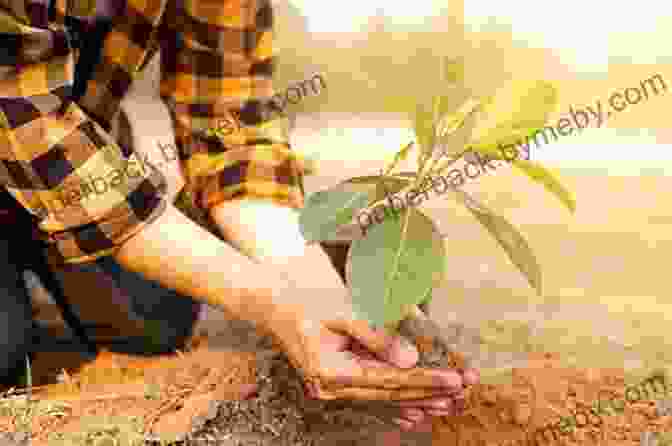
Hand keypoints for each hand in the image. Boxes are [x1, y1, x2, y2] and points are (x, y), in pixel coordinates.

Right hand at [262, 291, 479, 430]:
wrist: (274, 307)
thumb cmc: (306, 303)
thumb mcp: (342, 311)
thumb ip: (377, 335)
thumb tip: (410, 358)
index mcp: (332, 371)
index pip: (389, 380)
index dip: (425, 380)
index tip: (454, 379)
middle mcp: (330, 388)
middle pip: (388, 394)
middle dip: (427, 393)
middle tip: (461, 393)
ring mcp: (329, 390)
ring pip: (381, 398)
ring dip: (415, 401)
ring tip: (447, 405)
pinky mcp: (332, 385)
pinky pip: (369, 397)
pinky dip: (393, 405)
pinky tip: (414, 414)